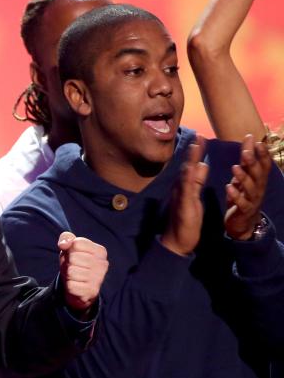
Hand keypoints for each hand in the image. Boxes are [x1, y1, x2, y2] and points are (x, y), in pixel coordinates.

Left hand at [58, 231, 107, 313]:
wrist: (79, 288)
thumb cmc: (74, 264)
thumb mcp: (70, 249)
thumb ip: (66, 239)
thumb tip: (64, 244)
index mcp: (100, 251)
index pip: (77, 243)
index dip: (70, 250)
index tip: (74, 255)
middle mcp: (103, 264)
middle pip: (73, 257)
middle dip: (68, 263)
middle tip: (73, 267)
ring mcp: (98, 278)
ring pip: (71, 271)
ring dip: (68, 275)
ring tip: (74, 276)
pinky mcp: (91, 291)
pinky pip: (71, 285)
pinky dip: (69, 285)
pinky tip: (76, 285)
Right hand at [161, 138, 208, 255]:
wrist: (175, 242)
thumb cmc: (185, 222)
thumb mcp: (194, 198)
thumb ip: (197, 182)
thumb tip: (202, 165)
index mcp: (184, 187)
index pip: (191, 167)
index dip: (196, 153)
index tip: (201, 138)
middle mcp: (180, 189)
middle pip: (187, 167)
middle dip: (193, 151)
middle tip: (199, 135)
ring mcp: (180, 197)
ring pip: (186, 176)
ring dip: (190, 161)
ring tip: (196, 146)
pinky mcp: (182, 206)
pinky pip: (186, 191)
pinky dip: (189, 179)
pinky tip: (192, 169)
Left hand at [225, 134, 272, 239]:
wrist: (244, 222)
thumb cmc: (244, 195)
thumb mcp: (245, 175)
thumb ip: (247, 158)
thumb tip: (250, 137)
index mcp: (259, 179)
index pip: (264, 164)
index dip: (262, 154)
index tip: (258, 142)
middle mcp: (259, 188)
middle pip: (258, 174)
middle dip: (253, 163)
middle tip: (246, 152)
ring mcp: (253, 199)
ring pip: (251, 187)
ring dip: (243, 177)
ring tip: (234, 167)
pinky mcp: (244, 210)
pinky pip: (242, 203)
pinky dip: (235, 195)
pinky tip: (229, 187)